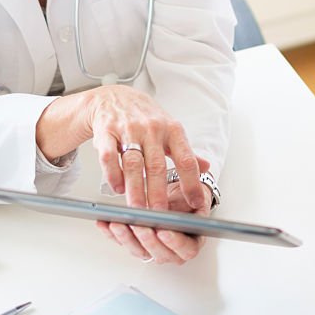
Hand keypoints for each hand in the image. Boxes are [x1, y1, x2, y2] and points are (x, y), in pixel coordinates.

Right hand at [78, 84, 208, 211]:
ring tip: (137, 210)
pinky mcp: (107, 131)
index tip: (195, 203)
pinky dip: (113, 175)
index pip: (186, 160)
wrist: (114, 97)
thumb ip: (187, 152)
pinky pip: (109, 156)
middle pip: (157, 166)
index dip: (192, 183)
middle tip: (159, 216)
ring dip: (135, 190)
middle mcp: (152, 129)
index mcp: (172, 130)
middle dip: (158, 194)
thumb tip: (208, 167)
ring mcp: (129, 129)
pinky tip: (117, 189)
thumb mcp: (170, 130)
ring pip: (133, 164)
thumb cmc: (145, 117)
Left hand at [97, 181, 212, 264]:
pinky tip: (104, 223)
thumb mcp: (197, 195)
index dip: (175, 242)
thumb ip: (193, 199)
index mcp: (192, 241)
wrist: (178, 197)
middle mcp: (172, 250)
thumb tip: (189, 198)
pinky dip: (112, 234)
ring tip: (117, 223)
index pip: (186, 249)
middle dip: (146, 239)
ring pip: (139, 250)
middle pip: (160, 253)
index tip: (163, 231)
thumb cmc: (188, 198)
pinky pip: (124, 242)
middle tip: (138, 226)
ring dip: (126, 238)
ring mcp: (153, 249)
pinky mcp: (136, 244)